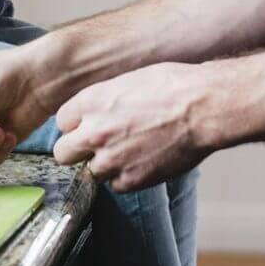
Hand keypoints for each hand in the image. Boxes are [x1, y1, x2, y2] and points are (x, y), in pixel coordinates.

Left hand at [53, 63, 211, 192]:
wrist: (203, 108)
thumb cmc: (173, 86)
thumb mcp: (129, 80)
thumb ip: (105, 100)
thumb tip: (97, 111)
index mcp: (92, 102)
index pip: (62, 122)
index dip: (76, 124)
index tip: (87, 124)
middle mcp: (95, 132)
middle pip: (63, 153)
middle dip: (77, 150)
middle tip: (97, 145)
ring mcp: (111, 159)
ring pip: (90, 172)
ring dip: (105, 164)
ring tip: (130, 150)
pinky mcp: (130, 180)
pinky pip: (116, 185)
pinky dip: (126, 176)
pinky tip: (144, 160)